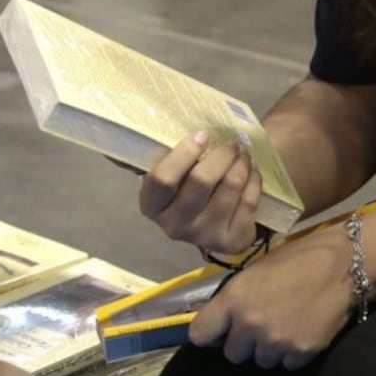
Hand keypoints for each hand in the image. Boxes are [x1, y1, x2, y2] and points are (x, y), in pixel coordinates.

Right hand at [139, 130, 261, 253]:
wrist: (210, 221)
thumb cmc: (185, 186)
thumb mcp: (167, 172)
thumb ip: (155, 155)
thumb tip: (121, 140)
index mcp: (152, 206)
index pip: (162, 178)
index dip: (184, 152)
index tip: (203, 134)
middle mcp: (174, 226)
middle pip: (201, 181)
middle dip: (222, 154)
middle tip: (232, 143)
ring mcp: (204, 237)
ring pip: (230, 187)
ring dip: (241, 163)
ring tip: (242, 153)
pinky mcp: (232, 241)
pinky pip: (249, 200)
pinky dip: (254, 178)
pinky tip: (250, 170)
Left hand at [188, 226, 355, 369]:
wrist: (344, 266)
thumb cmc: (298, 259)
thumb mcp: (257, 270)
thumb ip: (235, 297)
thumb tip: (219, 317)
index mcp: (234, 299)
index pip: (200, 334)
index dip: (210, 332)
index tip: (219, 330)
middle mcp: (250, 325)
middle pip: (232, 353)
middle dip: (243, 341)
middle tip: (261, 324)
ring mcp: (275, 343)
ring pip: (260, 361)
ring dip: (268, 348)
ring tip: (286, 325)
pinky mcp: (300, 354)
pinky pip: (286, 364)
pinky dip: (291, 352)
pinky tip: (302, 331)